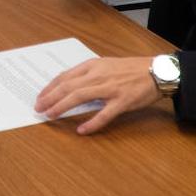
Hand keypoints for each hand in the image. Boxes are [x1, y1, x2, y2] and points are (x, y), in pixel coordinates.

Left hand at [33, 56, 159, 134]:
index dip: (50, 88)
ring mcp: (110, 88)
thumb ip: (88, 75)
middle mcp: (98, 75)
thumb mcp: (106, 65)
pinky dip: (91, 123)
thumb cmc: (130, 69)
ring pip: (80, 97)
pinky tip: (81, 130)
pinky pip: (104, 114)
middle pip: (68, 86)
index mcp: (93, 65)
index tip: (40, 97)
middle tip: (38, 108)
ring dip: (62, 107)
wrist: (157, 71)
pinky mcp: (122, 101)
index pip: (64, 76)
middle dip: (50, 98)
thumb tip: (69, 87)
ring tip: (51, 115)